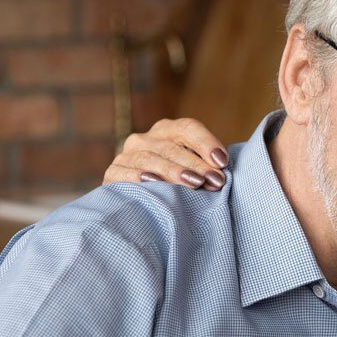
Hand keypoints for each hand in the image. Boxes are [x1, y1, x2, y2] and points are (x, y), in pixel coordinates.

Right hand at [103, 117, 228, 190]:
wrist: (140, 208)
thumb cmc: (178, 187)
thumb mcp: (194, 171)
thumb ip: (206, 165)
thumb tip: (222, 168)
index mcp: (168, 131)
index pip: (188, 128)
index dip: (206, 143)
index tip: (222, 162)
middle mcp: (145, 139)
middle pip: (172, 146)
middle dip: (196, 164)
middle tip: (215, 180)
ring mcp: (127, 155)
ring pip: (150, 158)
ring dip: (173, 171)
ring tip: (193, 183)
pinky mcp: (113, 173)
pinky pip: (124, 173)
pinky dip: (138, 177)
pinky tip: (154, 184)